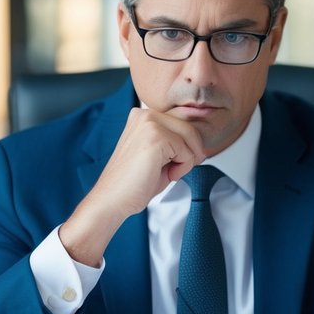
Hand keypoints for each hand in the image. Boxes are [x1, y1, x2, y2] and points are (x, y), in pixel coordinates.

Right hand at [60, 108, 205, 265]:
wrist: (113, 200)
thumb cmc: (135, 182)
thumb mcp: (160, 155)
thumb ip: (176, 141)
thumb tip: (201, 141)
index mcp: (143, 115)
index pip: (183, 123)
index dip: (187, 146)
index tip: (176, 163)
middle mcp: (145, 113)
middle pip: (190, 128)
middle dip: (190, 153)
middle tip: (173, 171)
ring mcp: (150, 123)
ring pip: (191, 138)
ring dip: (186, 161)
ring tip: (166, 172)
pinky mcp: (156, 136)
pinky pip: (187, 151)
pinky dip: (182, 168)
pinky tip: (163, 175)